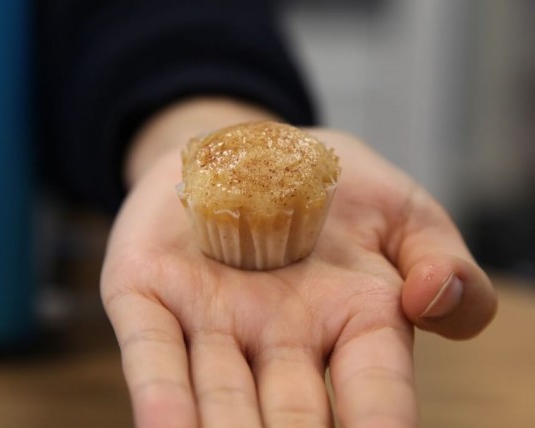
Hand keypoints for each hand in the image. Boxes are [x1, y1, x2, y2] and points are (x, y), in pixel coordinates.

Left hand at [101, 100, 495, 426]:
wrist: (251, 148)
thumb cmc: (331, 187)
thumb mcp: (400, 210)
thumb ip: (438, 256)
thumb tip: (433, 296)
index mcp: (352, 321)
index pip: (373, 391)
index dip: (380, 424)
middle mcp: (282, 338)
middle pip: (289, 414)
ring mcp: (214, 320)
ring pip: (218, 395)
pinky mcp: (153, 293)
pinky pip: (153, 349)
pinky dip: (160, 393)